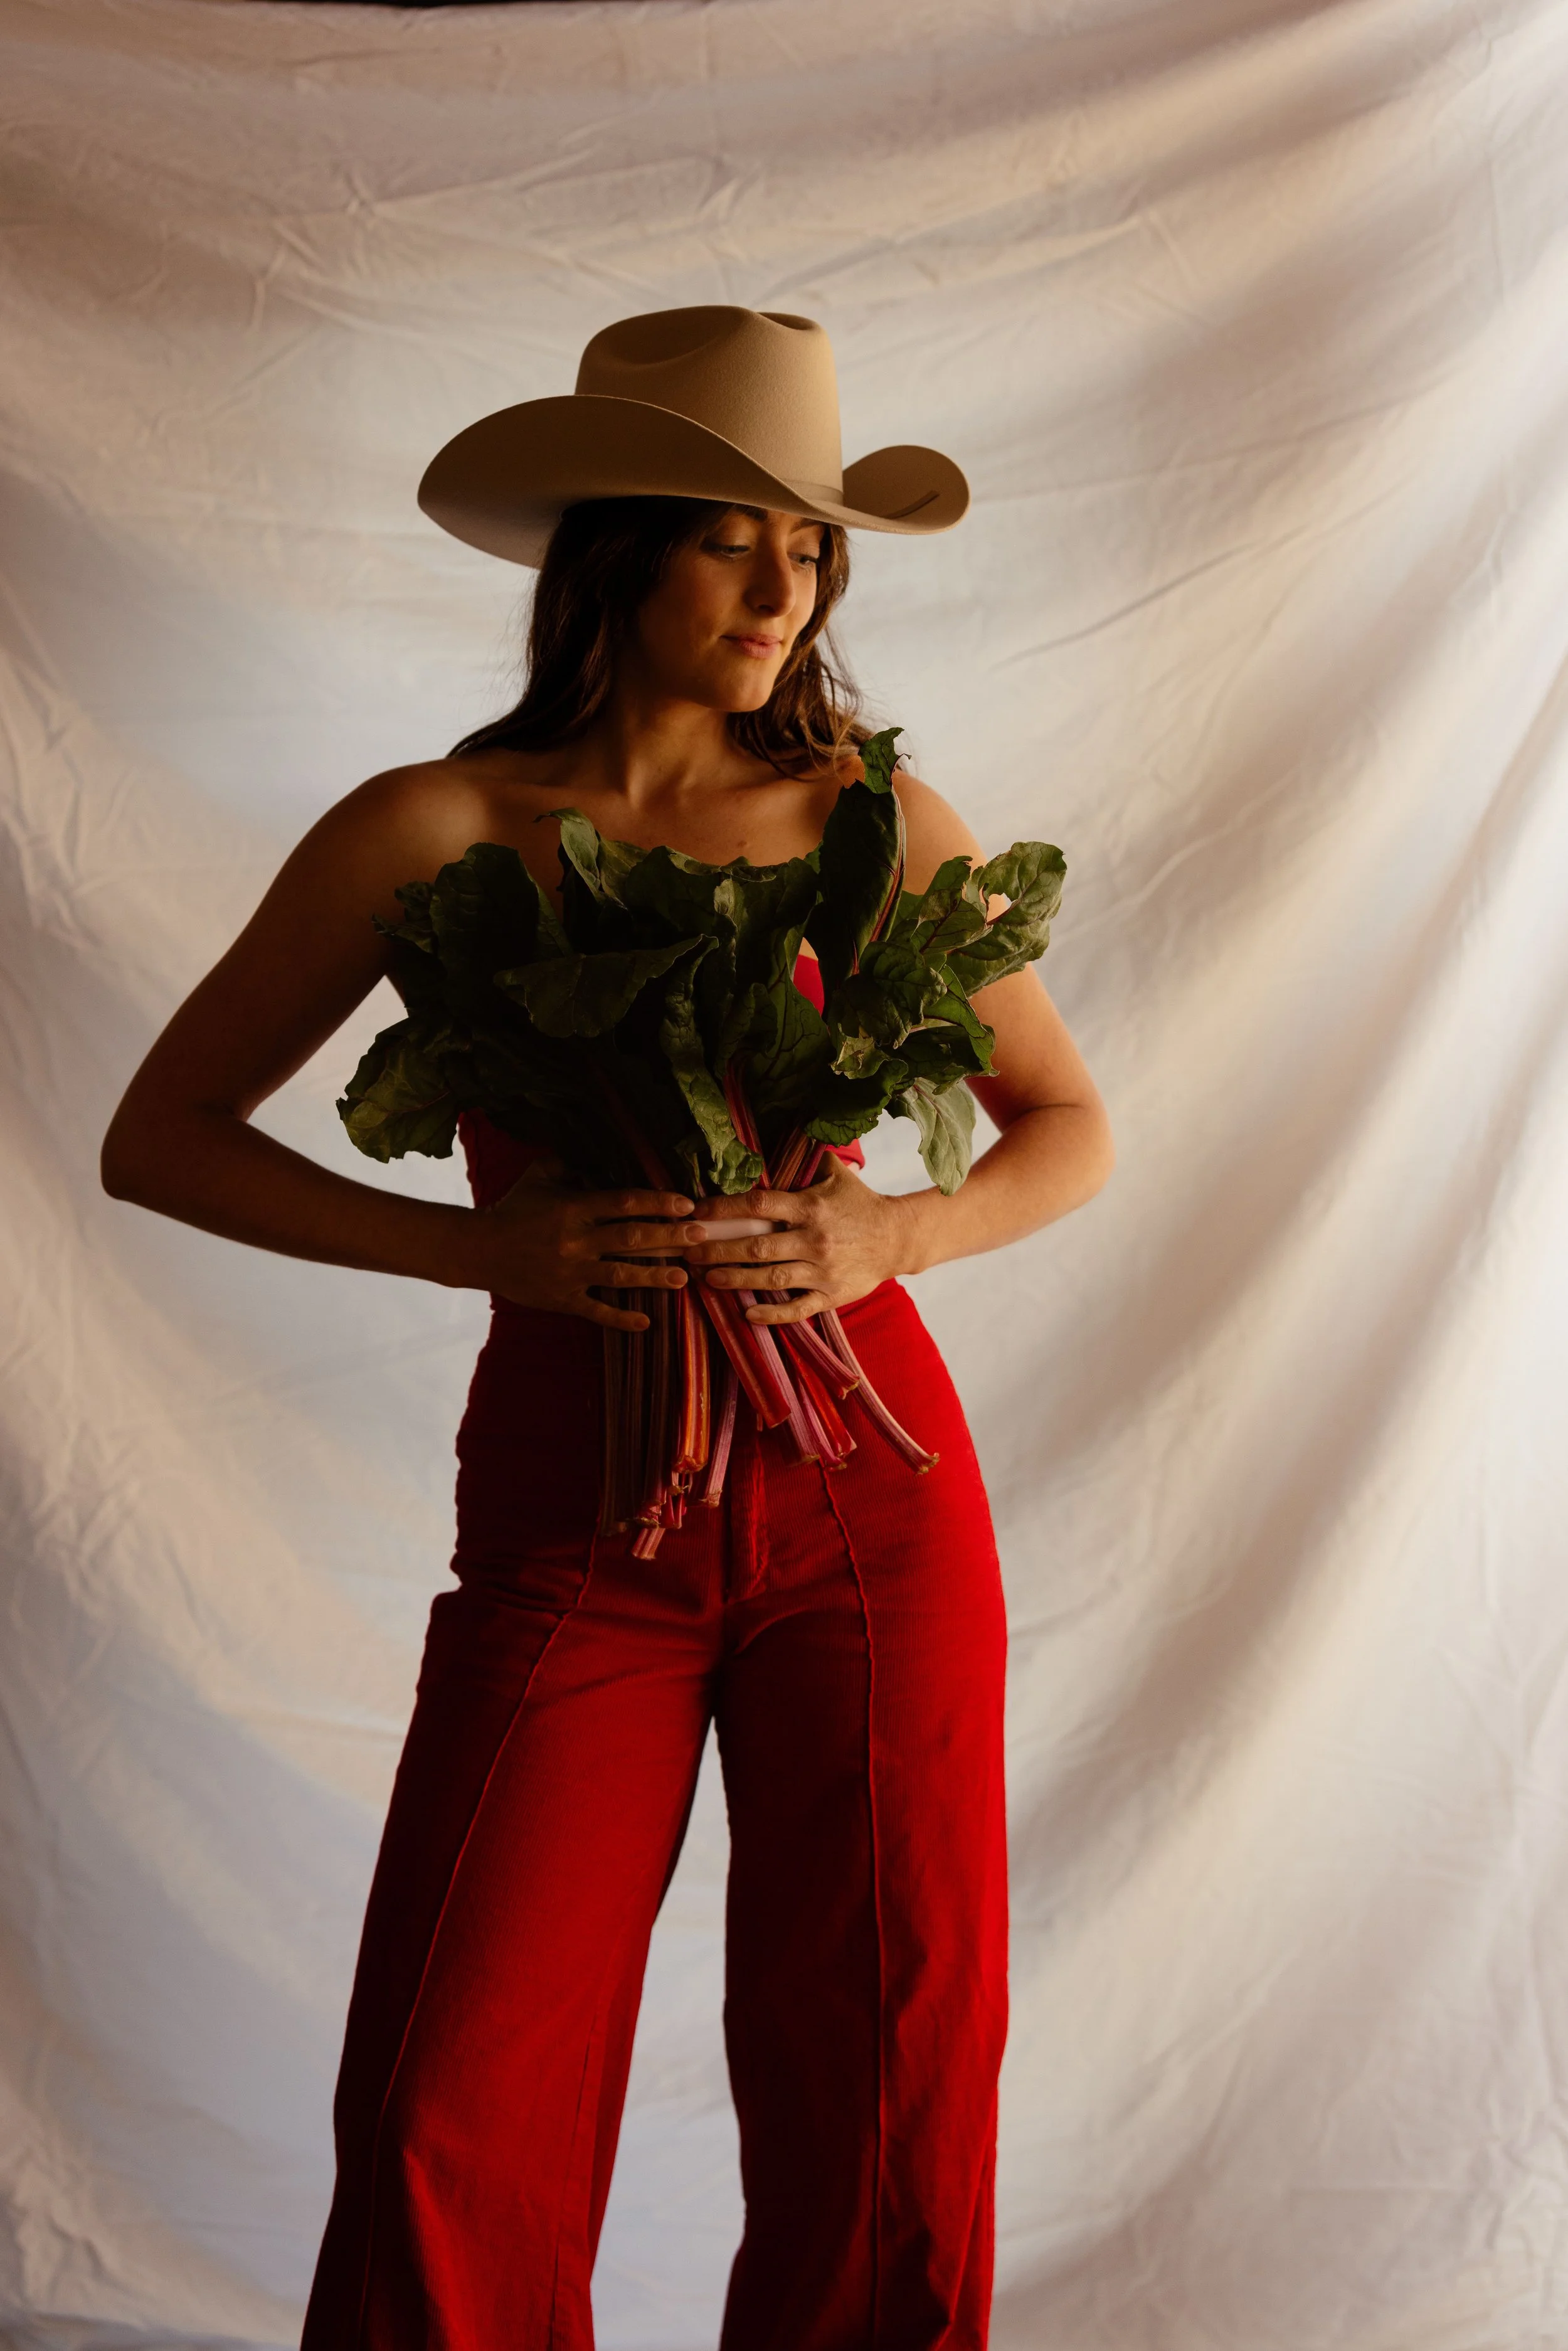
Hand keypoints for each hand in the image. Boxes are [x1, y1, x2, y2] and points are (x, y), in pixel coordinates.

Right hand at [476, 1157, 705, 1332]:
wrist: (479, 1250)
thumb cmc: (512, 1210)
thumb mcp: (538, 1176)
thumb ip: (568, 1162)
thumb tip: (597, 1153)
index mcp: (573, 1208)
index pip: (623, 1203)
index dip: (657, 1203)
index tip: (686, 1204)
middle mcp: (576, 1240)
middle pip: (631, 1239)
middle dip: (669, 1238)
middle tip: (700, 1238)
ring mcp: (571, 1272)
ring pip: (621, 1275)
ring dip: (655, 1277)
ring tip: (684, 1278)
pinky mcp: (563, 1298)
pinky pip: (597, 1310)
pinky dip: (621, 1318)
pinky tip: (647, 1322)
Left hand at [680, 1157, 910, 1322]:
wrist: (897, 1238)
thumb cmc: (860, 1204)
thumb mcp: (837, 1174)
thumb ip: (808, 1156)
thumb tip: (781, 1126)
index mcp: (810, 1207)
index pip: (759, 1205)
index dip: (724, 1209)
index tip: (697, 1212)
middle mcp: (814, 1239)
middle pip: (756, 1246)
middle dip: (718, 1249)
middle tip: (688, 1250)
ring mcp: (822, 1270)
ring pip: (771, 1278)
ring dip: (735, 1279)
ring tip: (706, 1277)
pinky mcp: (831, 1294)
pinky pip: (797, 1307)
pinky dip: (772, 1313)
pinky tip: (747, 1314)